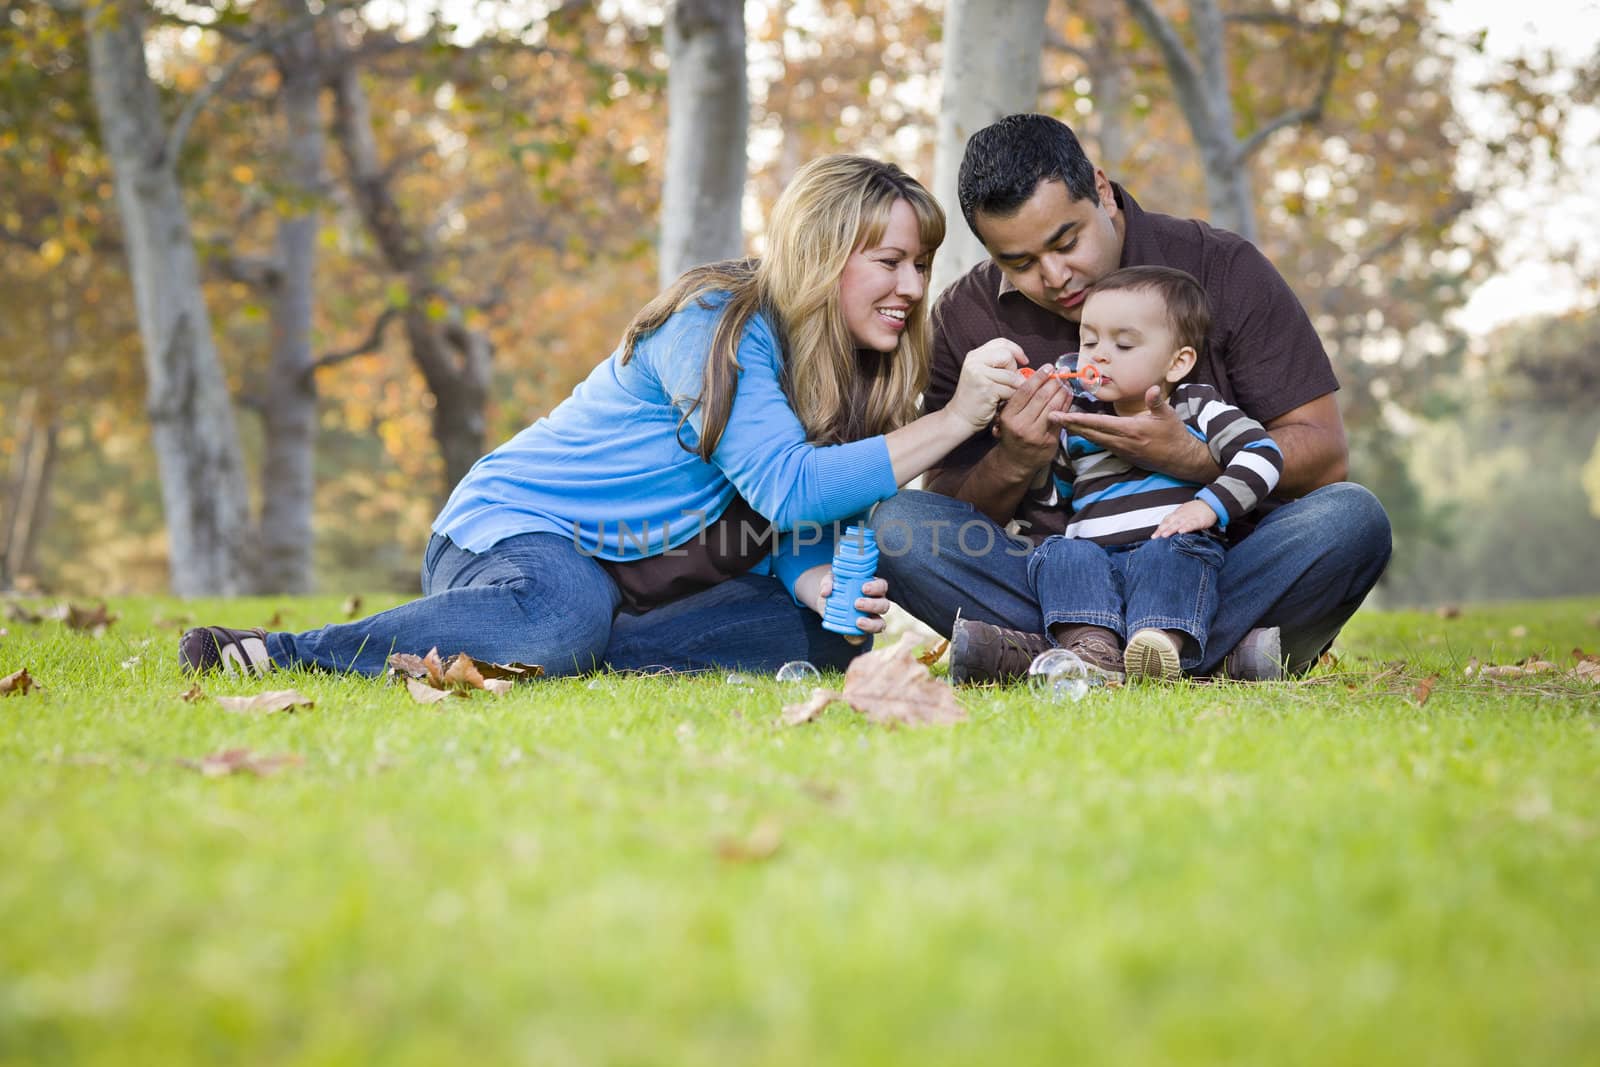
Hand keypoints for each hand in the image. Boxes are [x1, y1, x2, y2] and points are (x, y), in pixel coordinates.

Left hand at [817, 573, 890, 645]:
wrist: (826, 604)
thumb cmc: (835, 587)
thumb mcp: (830, 581)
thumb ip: (827, 583)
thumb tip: (825, 592)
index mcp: (873, 588)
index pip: (882, 586)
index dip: (877, 587)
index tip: (864, 588)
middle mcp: (876, 604)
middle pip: (884, 605)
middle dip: (873, 605)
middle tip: (857, 604)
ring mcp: (871, 619)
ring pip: (880, 624)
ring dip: (871, 624)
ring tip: (858, 621)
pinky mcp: (861, 632)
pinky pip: (864, 637)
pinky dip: (858, 638)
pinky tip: (848, 635)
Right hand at [946, 339, 1026, 432]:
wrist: (960, 418)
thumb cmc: (977, 398)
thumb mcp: (985, 375)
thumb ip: (999, 364)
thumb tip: (1024, 362)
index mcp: (975, 356)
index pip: (1001, 342)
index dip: (1016, 350)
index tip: (1024, 361)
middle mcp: (974, 362)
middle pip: (1007, 356)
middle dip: (1013, 370)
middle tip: (1009, 383)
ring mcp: (979, 374)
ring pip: (1011, 375)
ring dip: (1015, 387)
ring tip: (1006, 394)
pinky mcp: (986, 389)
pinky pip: (1010, 390)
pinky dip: (1011, 397)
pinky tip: (1003, 402)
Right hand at [992, 366, 1072, 474]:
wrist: (1015, 462)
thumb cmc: (1012, 434)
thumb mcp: (1007, 417)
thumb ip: (1020, 400)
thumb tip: (1039, 378)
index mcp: (1009, 417)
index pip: (1025, 391)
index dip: (1038, 377)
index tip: (1048, 367)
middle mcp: (1021, 425)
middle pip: (1041, 397)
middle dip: (1054, 381)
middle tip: (1062, 371)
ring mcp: (1036, 434)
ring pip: (1053, 407)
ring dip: (1062, 391)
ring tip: (1066, 381)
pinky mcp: (1050, 441)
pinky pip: (1061, 418)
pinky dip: (1066, 404)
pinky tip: (1069, 395)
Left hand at [1053, 385, 1214, 480]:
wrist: (1179, 459)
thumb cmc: (1174, 435)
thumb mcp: (1168, 415)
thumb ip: (1157, 402)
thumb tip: (1153, 389)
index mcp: (1130, 430)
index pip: (1098, 424)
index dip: (1078, 420)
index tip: (1061, 416)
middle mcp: (1121, 441)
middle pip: (1089, 433)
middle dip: (1068, 425)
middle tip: (1049, 417)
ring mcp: (1120, 449)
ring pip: (1092, 439)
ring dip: (1075, 431)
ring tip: (1058, 422)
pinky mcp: (1122, 453)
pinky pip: (1099, 443)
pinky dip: (1086, 436)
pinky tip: (1077, 431)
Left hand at [1152, 498, 1218, 537]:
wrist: (1211, 504)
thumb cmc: (1196, 511)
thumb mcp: (1184, 514)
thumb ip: (1176, 521)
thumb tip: (1166, 531)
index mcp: (1178, 513)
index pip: (1166, 520)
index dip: (1160, 527)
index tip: (1154, 536)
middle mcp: (1182, 514)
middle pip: (1170, 521)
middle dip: (1162, 529)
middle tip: (1156, 536)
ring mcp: (1190, 517)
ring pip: (1179, 523)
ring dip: (1171, 529)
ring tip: (1164, 535)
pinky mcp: (1199, 520)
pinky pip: (1192, 524)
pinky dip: (1186, 528)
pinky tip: (1181, 532)